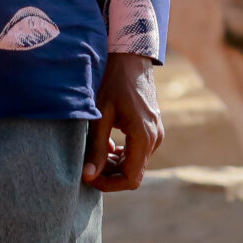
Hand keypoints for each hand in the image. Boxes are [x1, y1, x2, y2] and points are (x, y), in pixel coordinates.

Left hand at [83, 51, 161, 191]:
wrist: (130, 58)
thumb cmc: (113, 82)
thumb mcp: (101, 115)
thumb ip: (97, 147)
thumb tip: (88, 176)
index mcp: (144, 137)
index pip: (130, 179)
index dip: (108, 184)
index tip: (88, 177)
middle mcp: (154, 139)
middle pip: (132, 173)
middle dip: (109, 175)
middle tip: (86, 165)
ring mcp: (155, 135)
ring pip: (135, 164)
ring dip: (114, 165)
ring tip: (94, 153)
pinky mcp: (152, 130)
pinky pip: (137, 153)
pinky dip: (122, 155)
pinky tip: (107, 145)